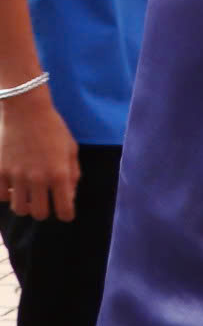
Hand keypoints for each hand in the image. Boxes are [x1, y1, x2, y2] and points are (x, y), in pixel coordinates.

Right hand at [0, 87, 78, 219]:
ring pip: (19, 209)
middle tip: (44, 203)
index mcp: (60, 174)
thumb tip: (69, 196)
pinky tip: (13, 186)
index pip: (64, 209)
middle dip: (44, 211)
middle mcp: (38, 179)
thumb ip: (73, 174)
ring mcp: (16, 176)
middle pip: (39, 214)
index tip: (65, 213)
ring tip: (28, 196)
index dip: (66, 214)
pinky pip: (1, 197)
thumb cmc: (52, 129)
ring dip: (25, 205)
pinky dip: (7, 195)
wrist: (25, 111)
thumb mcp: (71, 149)